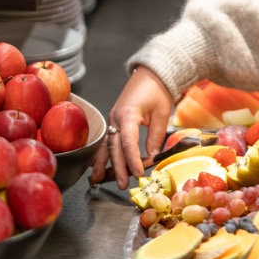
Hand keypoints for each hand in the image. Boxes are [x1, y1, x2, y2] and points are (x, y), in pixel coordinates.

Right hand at [89, 65, 174, 188]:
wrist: (152, 73)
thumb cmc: (158, 90)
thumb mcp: (162, 112)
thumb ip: (155, 136)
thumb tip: (152, 157)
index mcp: (127, 114)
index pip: (128, 142)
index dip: (133, 160)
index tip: (138, 173)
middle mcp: (115, 118)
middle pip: (114, 147)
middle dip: (118, 168)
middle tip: (122, 185)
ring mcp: (112, 119)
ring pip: (105, 145)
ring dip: (103, 163)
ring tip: (98, 180)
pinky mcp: (114, 120)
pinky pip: (105, 140)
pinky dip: (101, 153)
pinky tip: (97, 165)